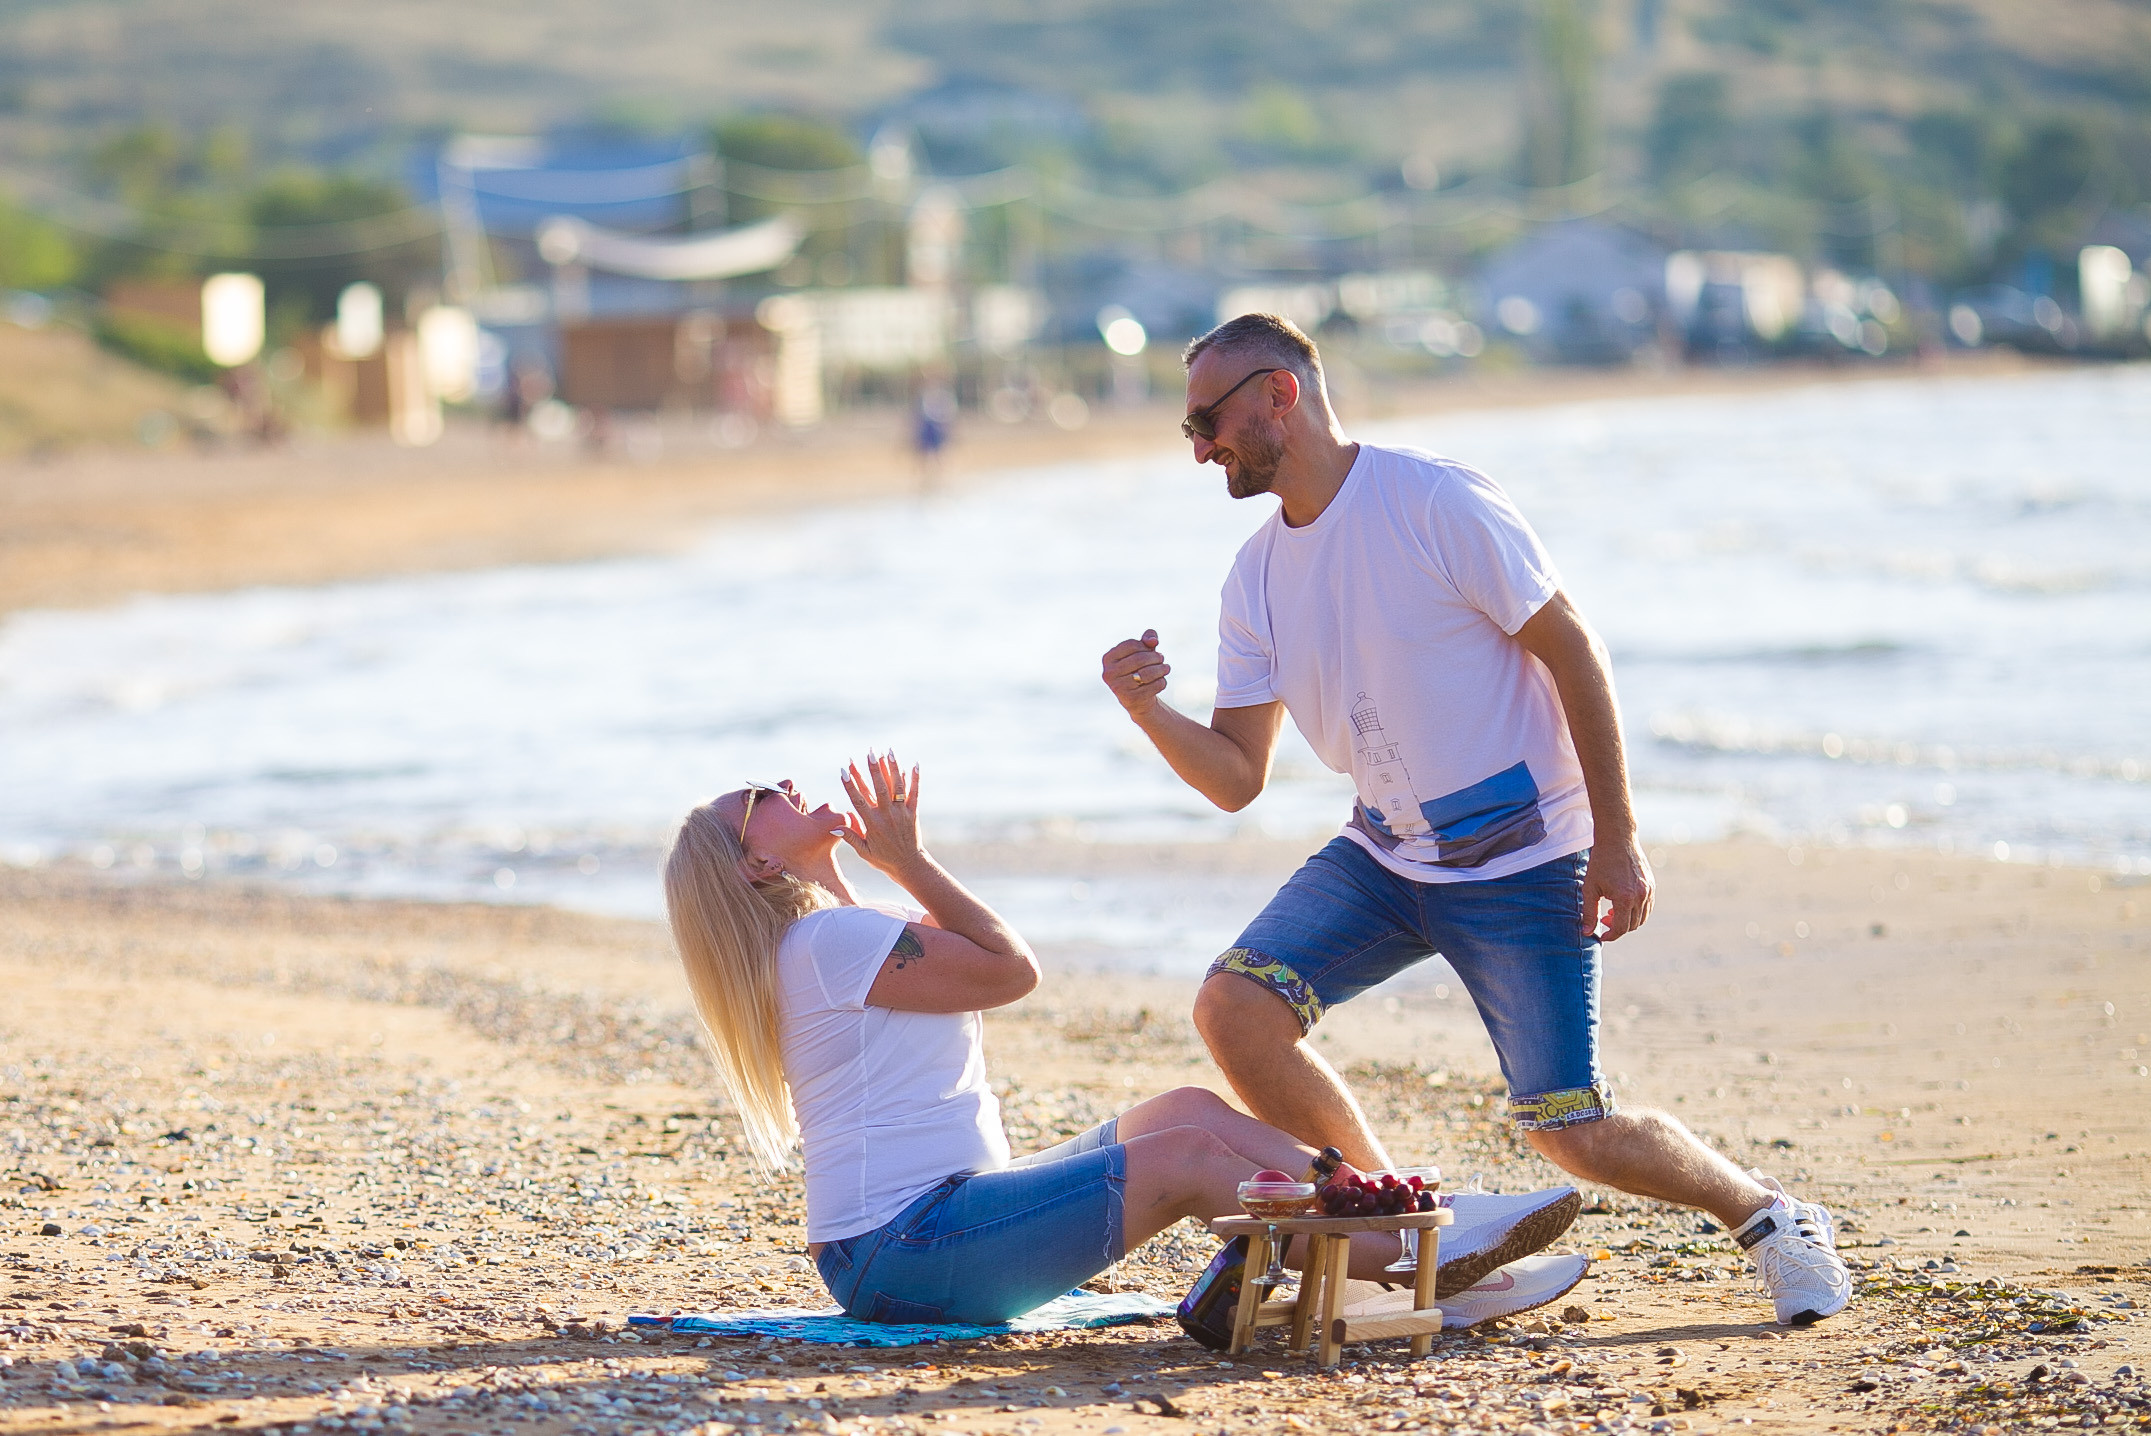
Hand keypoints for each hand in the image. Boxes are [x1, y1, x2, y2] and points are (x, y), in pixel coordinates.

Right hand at [835, 751, 925, 876]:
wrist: (909, 866)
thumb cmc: (883, 860)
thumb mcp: (863, 851)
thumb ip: (850, 836)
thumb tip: (834, 827)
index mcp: (872, 824)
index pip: (858, 800)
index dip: (850, 785)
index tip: (844, 770)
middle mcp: (887, 816)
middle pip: (879, 788)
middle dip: (873, 770)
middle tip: (869, 753)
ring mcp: (901, 813)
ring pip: (897, 787)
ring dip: (892, 768)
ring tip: (888, 751)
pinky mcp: (913, 813)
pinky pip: (915, 794)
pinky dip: (915, 779)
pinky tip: (914, 764)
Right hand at [1101, 629, 1170, 717]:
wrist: (1139, 699)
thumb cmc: (1139, 669)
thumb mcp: (1142, 651)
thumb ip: (1147, 639)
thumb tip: (1153, 641)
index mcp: (1108, 659)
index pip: (1131, 645)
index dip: (1145, 646)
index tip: (1151, 649)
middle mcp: (1109, 673)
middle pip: (1139, 659)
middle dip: (1156, 657)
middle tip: (1162, 658)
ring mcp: (1118, 688)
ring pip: (1146, 674)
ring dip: (1161, 669)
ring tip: (1166, 668)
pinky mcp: (1130, 699)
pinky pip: (1152, 686)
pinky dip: (1161, 682)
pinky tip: (1161, 681)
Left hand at [1582, 838, 1653, 940]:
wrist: (1617, 839)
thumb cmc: (1601, 862)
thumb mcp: (1590, 887)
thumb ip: (1589, 912)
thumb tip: (1587, 932)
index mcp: (1625, 898)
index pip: (1621, 928)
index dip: (1610, 935)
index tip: (1602, 934)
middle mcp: (1640, 896)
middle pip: (1632, 925)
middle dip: (1618, 927)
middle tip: (1604, 918)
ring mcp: (1648, 891)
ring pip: (1642, 918)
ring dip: (1628, 920)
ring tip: (1613, 911)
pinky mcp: (1651, 885)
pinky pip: (1647, 907)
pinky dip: (1636, 911)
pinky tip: (1622, 903)